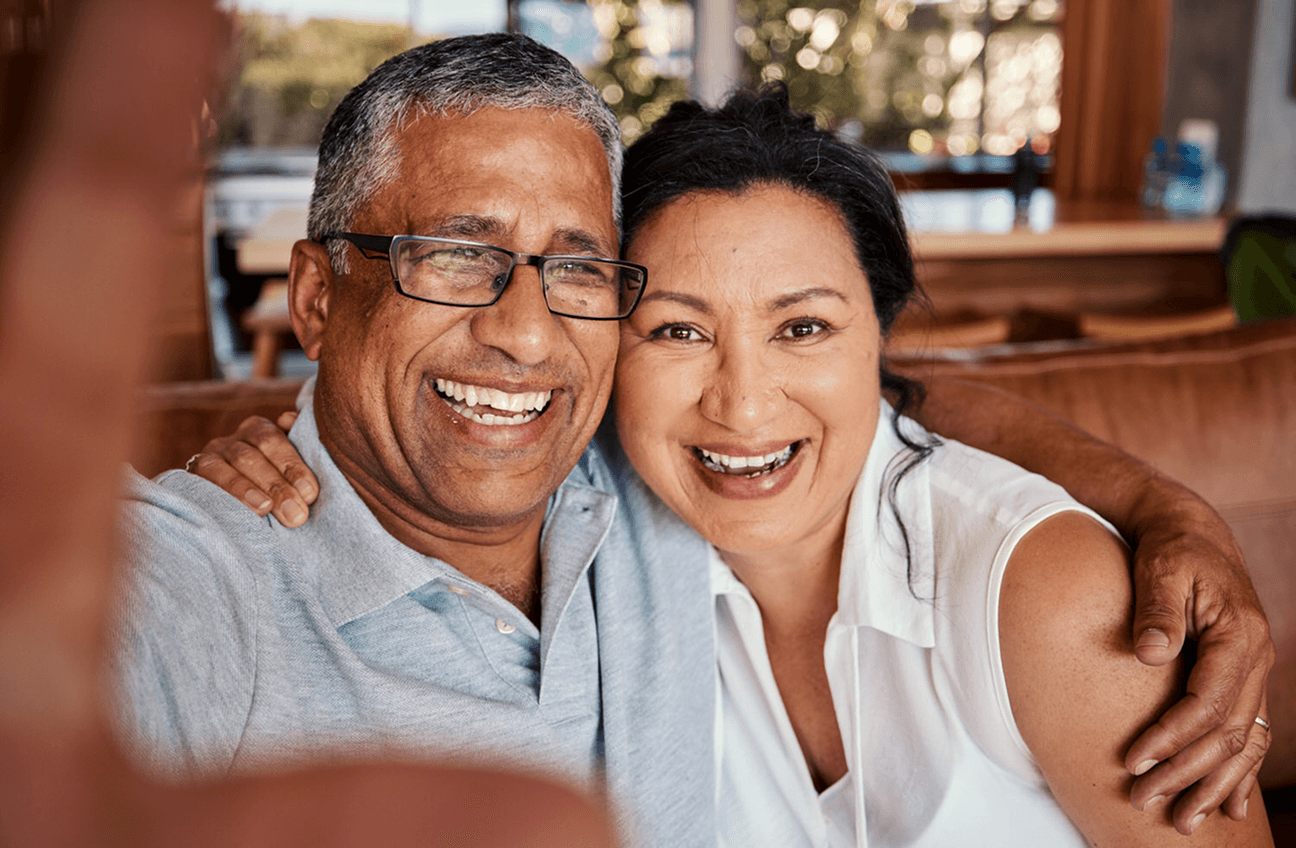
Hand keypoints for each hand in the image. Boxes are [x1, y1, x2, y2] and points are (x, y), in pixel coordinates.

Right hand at [187, 411, 316, 526]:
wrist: (240, 510)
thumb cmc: (278, 486)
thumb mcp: (290, 466)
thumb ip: (300, 443)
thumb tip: (289, 418)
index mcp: (258, 429)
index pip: (273, 441)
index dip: (292, 466)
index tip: (309, 493)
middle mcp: (232, 440)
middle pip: (250, 457)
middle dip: (276, 486)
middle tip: (296, 514)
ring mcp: (209, 457)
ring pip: (224, 469)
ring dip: (247, 491)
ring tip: (265, 509)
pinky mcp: (193, 476)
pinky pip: (204, 482)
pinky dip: (223, 495)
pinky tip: (237, 510)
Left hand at [1122, 490, 1273, 833]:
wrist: (1191, 532)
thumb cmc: (1171, 550)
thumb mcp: (1161, 569)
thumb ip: (1157, 611)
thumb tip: (1150, 653)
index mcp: (1239, 635)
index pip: (1206, 703)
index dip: (1172, 737)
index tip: (1135, 761)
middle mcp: (1256, 659)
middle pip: (1227, 732)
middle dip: (1186, 772)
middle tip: (1145, 802)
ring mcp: (1254, 671)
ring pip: (1242, 741)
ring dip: (1213, 783)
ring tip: (1183, 820)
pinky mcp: (1242, 677)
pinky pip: (1248, 733)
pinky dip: (1238, 771)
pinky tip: (1227, 804)